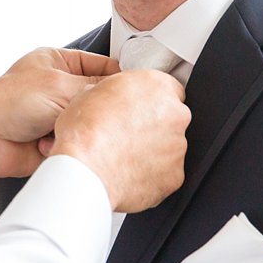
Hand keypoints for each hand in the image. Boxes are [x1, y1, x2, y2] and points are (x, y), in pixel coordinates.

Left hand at [0, 48, 119, 187]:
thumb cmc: (9, 104)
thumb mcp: (60, 86)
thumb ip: (98, 87)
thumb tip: (128, 88)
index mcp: (59, 62)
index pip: (103, 64)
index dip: (119, 76)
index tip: (134, 88)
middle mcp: (60, 87)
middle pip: (97, 97)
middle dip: (93, 108)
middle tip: (93, 112)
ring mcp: (57, 114)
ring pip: (89, 122)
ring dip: (76, 127)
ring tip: (58, 127)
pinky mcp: (55, 138)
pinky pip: (77, 141)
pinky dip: (65, 142)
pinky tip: (48, 142)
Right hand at [50, 69, 188, 211]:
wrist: (84, 173)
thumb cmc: (84, 134)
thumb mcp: (88, 93)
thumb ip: (112, 93)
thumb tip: (109, 101)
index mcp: (157, 86)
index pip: (167, 88)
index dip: (149, 100)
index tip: (137, 109)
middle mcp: (175, 114)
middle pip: (172, 117)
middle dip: (154, 125)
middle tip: (127, 134)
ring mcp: (178, 147)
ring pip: (170, 147)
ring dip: (153, 150)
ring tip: (123, 157)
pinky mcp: (175, 176)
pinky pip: (166, 173)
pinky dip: (151, 174)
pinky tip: (127, 173)